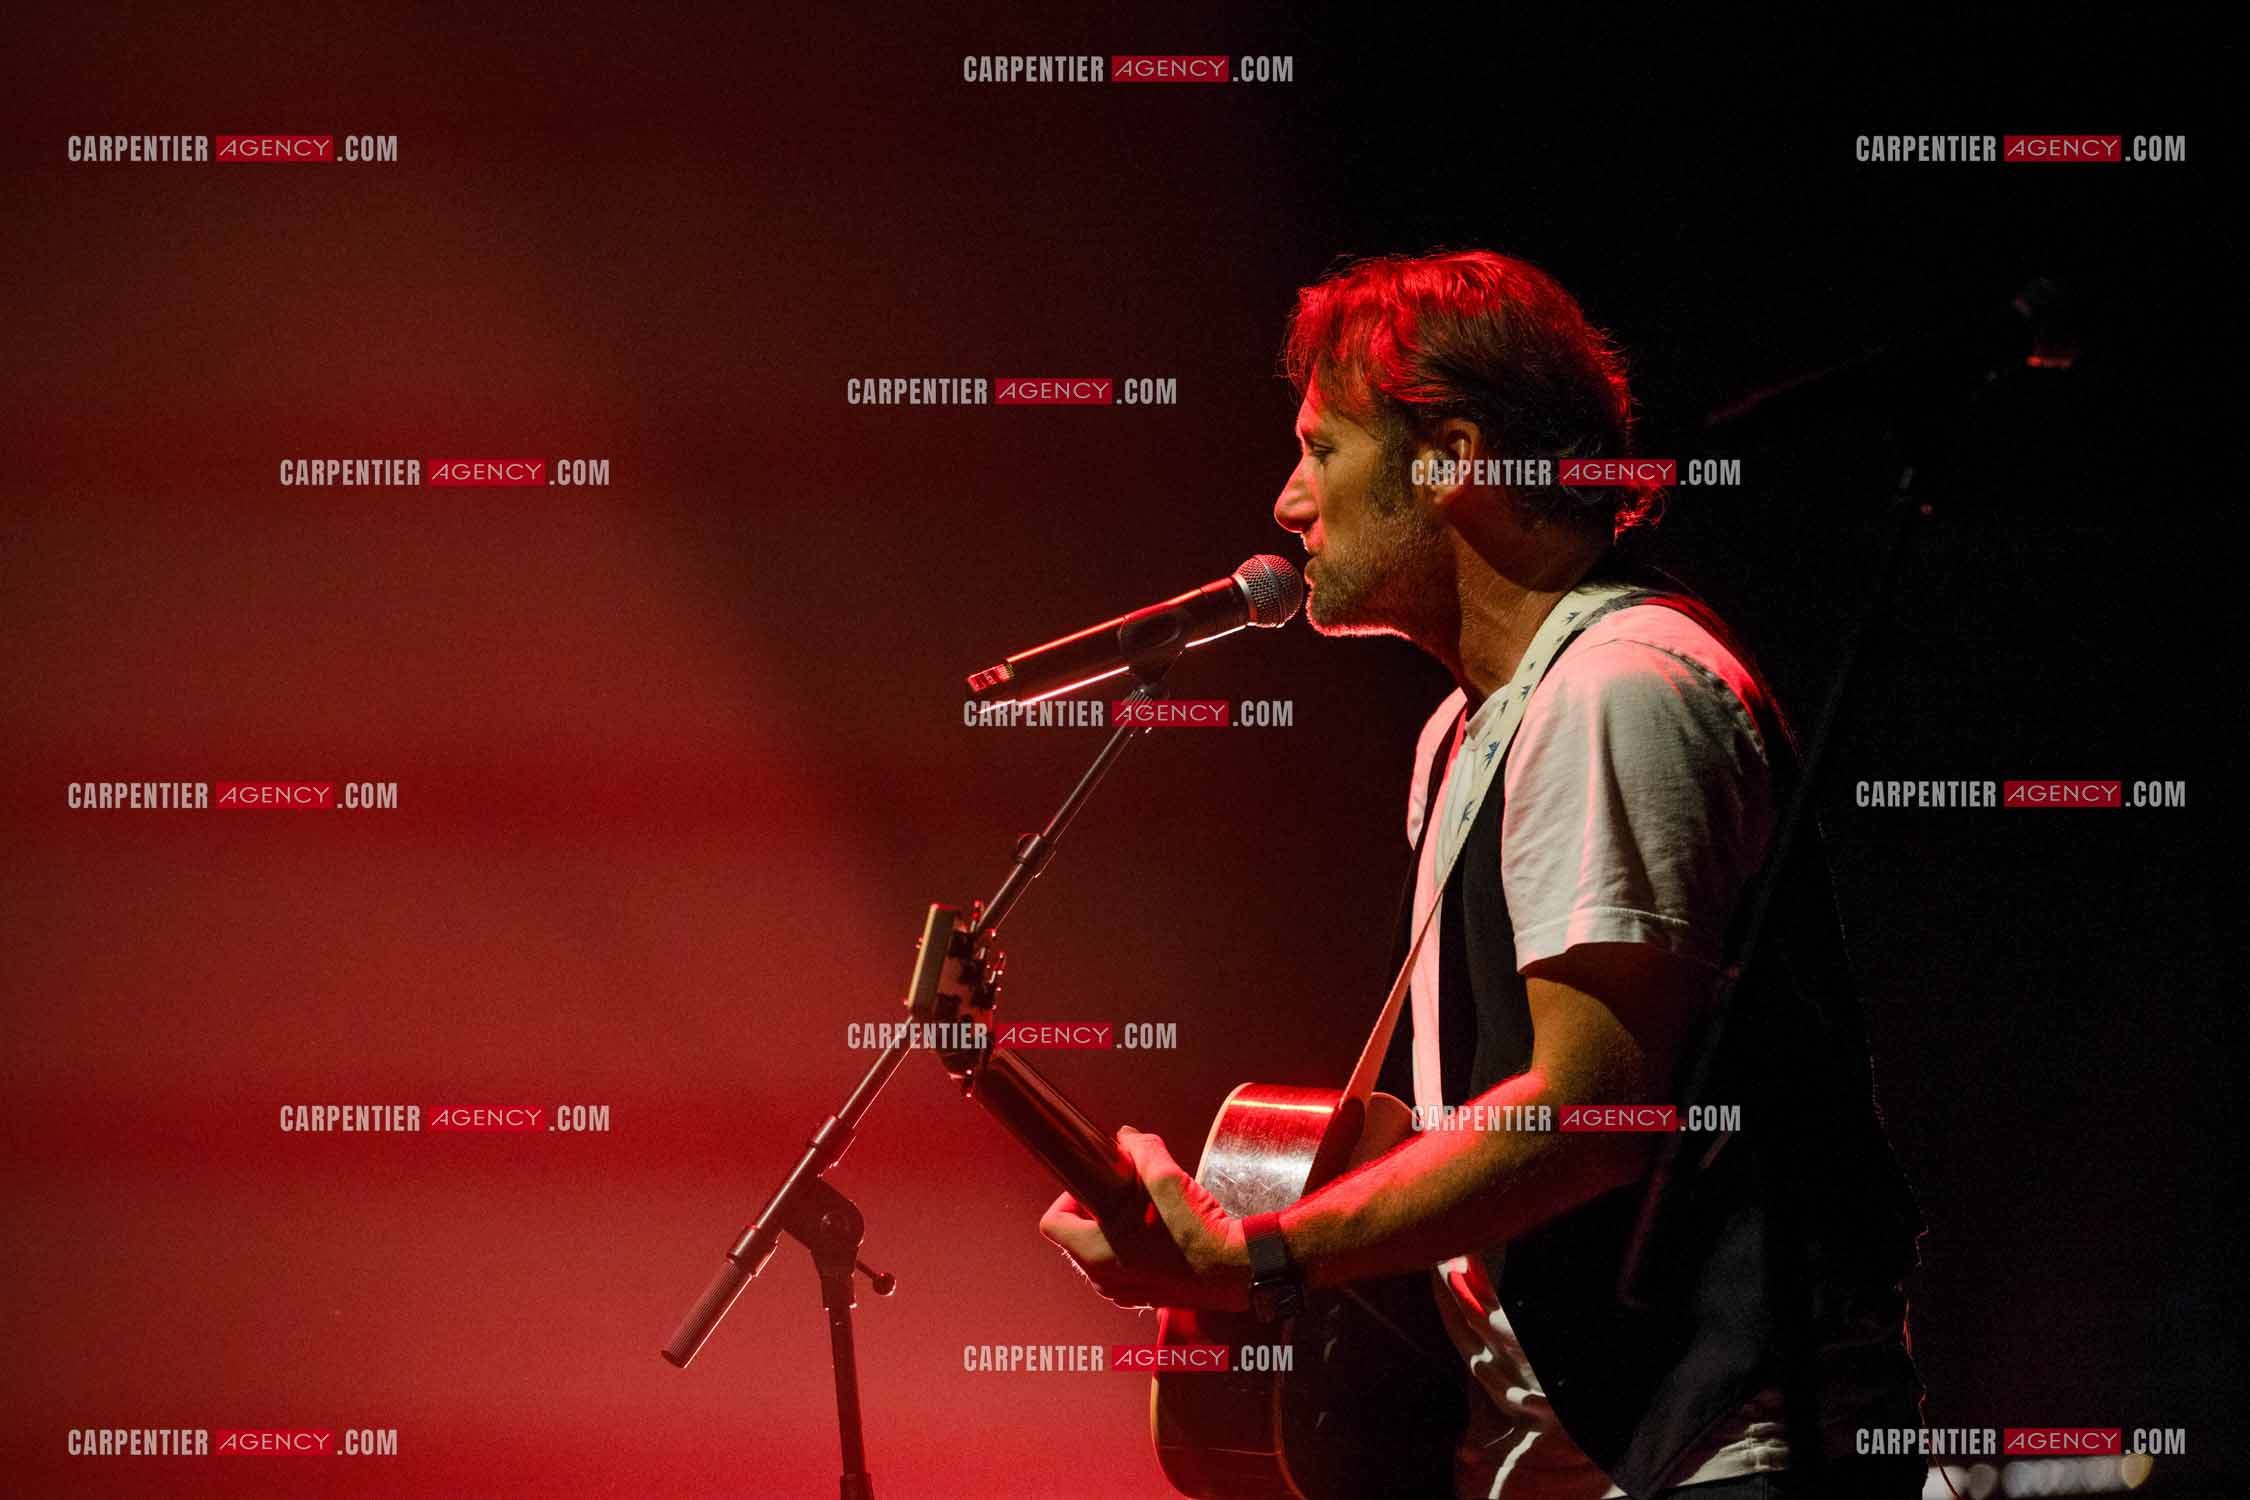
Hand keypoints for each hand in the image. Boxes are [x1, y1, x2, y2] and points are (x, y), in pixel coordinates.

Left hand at [1038, 1127, 1250, 1311]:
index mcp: (1095, 1253)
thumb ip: (1141, 1150)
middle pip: (1075, 1236)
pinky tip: (1159, 1233)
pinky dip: (1132, 1248)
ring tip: (1144, 1213)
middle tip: (1122, 1194)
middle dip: (1094, 1210)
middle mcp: (1103, 1278)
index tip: (1094, 1184)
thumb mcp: (1166, 1177)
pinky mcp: (1145, 1297)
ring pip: (1098, 1252)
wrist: (1236, 1268)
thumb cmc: (1198, 1233)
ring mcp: (1123, 1292)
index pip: (1052, 1222)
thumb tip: (1128, 1138)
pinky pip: (1122, 1267)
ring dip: (1113, 1230)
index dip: (1067, 1195)